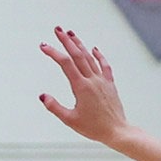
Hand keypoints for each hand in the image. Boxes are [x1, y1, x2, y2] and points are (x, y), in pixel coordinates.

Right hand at [38, 26, 131, 147]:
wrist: (118, 131)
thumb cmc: (93, 128)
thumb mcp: (70, 120)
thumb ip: (55, 107)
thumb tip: (42, 95)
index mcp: (81, 87)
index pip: (65, 64)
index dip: (54, 53)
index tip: (44, 45)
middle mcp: (92, 80)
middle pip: (77, 55)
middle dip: (66, 41)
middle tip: (57, 29)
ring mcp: (102, 81)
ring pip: (90, 57)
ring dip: (79, 44)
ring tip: (70, 34)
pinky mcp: (109, 84)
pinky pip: (104, 66)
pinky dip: (98, 56)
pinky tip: (93, 49)